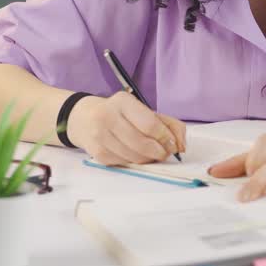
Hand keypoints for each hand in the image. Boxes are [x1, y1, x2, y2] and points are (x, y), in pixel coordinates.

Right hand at [66, 92, 185, 165]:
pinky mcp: (96, 152)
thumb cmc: (120, 114)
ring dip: (148, 159)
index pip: (149, 124)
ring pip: (133, 157)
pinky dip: (134, 162)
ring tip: (151, 154)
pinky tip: (134, 155)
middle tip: (164, 153)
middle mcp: (108, 116)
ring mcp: (100, 135)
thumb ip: (168, 123)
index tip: (173, 145)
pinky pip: (123, 163)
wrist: (84, 118)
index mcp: (123, 102)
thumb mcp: (143, 111)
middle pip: (142, 143)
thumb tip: (181, 144)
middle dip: (159, 152)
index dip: (165, 138)